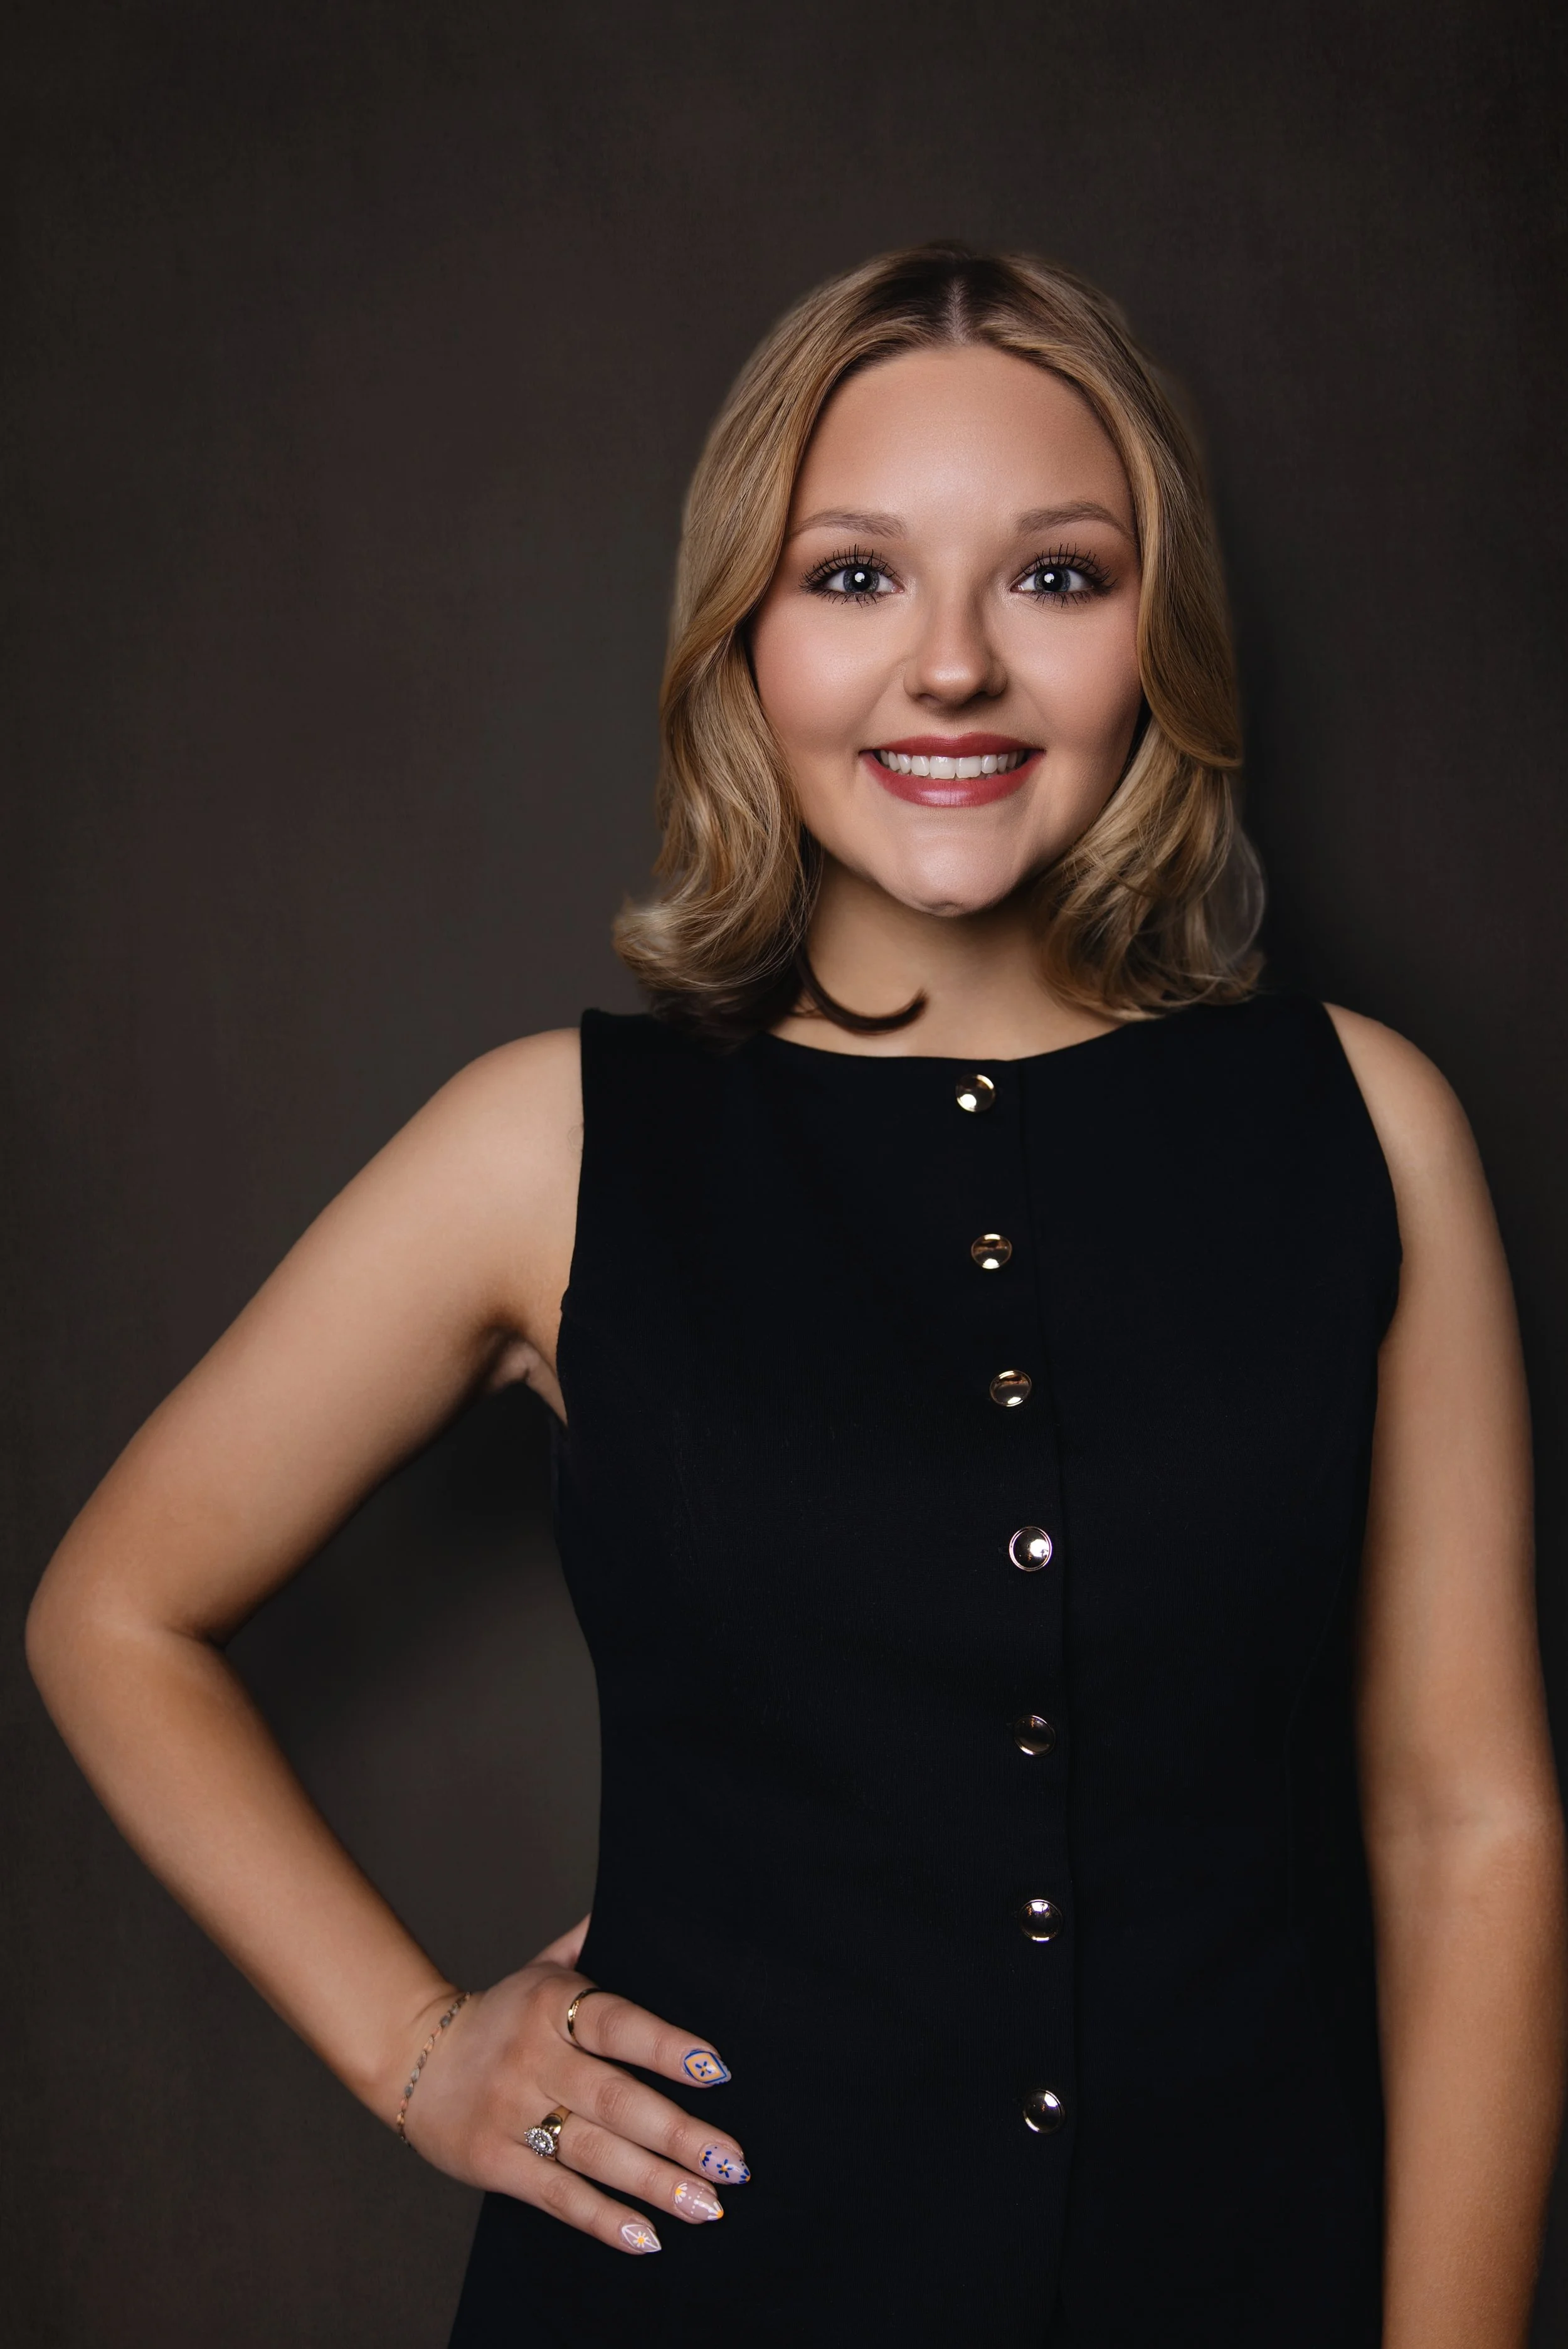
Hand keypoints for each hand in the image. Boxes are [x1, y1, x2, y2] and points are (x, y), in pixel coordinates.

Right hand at [399, 1918, 750, 2255]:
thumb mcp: (542, 1967)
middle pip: (616, 2100)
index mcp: (551, 2006)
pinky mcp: (494, 2163)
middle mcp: (534, 2060)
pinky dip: (602, 2220)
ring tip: (708, 2206)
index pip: (617, 2024)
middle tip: (733, 2163)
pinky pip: (556, 2195)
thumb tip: (638, 1898)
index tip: (718, 2070)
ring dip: (656, 2184)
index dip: (666, 2047)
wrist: (412, 2057)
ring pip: (594, 2155)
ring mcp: (512, 2114)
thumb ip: (592, 1943)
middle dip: (679, 2135)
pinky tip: (648, 2238)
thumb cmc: (501, 2015)